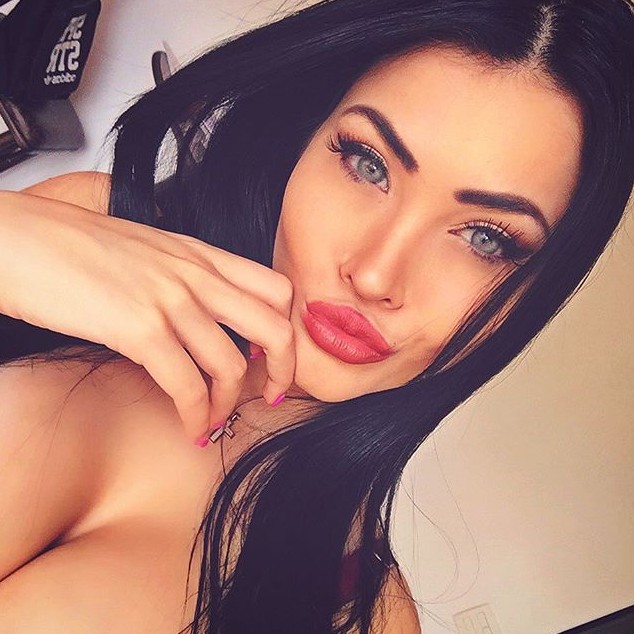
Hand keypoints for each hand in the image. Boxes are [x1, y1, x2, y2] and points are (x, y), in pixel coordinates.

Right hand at [0, 187, 295, 441]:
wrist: (17, 240)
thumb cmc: (73, 248)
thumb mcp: (148, 250)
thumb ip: (185, 276)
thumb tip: (206, 318)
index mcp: (201, 253)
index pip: (276, 289)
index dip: (287, 328)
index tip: (272, 356)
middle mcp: (196, 274)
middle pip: (275, 327)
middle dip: (285, 370)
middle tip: (272, 396)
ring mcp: (170, 300)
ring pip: (233, 365)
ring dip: (229, 405)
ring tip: (213, 421)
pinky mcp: (139, 329)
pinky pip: (188, 386)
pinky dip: (197, 415)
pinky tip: (190, 428)